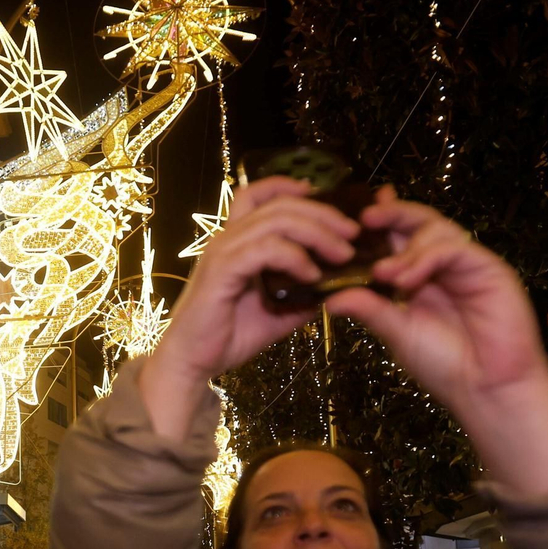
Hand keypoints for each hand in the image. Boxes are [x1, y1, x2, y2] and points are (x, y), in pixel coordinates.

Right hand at [141, 176, 360, 437]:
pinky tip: (313, 275)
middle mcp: (228, 239)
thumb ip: (304, 295)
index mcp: (237, 242)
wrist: (193, 362)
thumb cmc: (229, 337)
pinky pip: (265, 249)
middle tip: (354, 233)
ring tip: (343, 254)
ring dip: (317, 232)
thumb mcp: (278, 312)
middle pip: (279, 204)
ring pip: (277, 221)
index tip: (323, 195)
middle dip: (323, 213)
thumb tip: (339, 286)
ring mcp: (224, 252)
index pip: (259, 195)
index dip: (290, 186)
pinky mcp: (222, 270)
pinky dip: (295, 257)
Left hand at [326, 192, 547, 496]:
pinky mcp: (490, 269)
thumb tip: (330, 298)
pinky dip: (426, 258)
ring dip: (405, 247)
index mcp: (422, 278)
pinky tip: (405, 281)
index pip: (400, 238)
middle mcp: (446, 267)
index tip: (357, 215)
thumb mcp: (398, 333)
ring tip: (382, 273)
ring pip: (437, 229)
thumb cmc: (446, 366)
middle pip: (420, 223)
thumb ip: (370, 309)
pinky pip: (454, 249)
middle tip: (366, 218)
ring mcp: (469, 265)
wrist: (487, 390)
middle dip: (392, 215)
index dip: (381, 222)